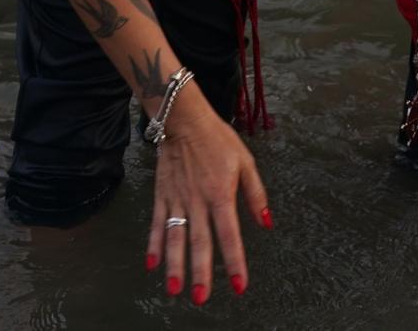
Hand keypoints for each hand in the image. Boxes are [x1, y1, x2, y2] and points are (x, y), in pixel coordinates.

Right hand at [146, 91, 268, 301]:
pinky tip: (151, 264)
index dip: (235, 262)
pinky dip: (153, 244)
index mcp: (221, 194)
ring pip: (175, 237)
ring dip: (174, 264)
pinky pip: (156, 222)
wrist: (184, 119)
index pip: (230, 235)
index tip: (239, 285)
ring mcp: (177, 199)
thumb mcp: (245, 162)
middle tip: (200, 298)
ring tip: (174, 289)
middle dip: (200, 272)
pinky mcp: (162, 194)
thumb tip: (266, 223)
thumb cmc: (218, 139)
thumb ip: (256, 195)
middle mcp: (198, 200)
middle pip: (200, 242)